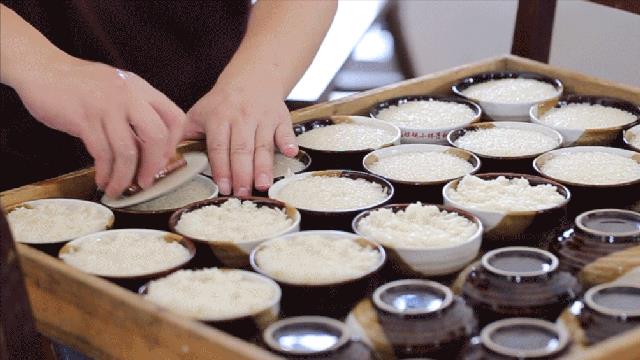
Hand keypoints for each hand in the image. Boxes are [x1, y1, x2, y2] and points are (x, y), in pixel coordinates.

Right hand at [13, 58, 185, 196]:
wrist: (40, 68)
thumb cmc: (79, 84)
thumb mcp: (116, 89)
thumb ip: (135, 111)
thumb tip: (150, 148)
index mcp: (140, 88)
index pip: (174, 117)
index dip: (173, 143)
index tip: (163, 160)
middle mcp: (128, 95)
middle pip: (155, 136)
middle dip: (153, 165)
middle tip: (145, 182)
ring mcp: (106, 106)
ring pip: (127, 150)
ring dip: (124, 176)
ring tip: (118, 189)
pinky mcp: (83, 119)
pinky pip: (102, 153)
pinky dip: (104, 172)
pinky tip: (102, 179)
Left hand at [185, 78, 297, 195]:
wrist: (253, 78)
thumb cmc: (223, 102)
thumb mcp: (198, 113)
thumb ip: (183, 136)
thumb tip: (164, 159)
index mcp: (219, 118)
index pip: (219, 146)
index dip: (221, 167)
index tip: (223, 186)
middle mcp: (241, 118)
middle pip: (241, 149)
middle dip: (242, 173)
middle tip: (242, 193)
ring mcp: (263, 119)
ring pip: (263, 145)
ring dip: (264, 166)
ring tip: (263, 185)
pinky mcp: (281, 118)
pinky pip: (286, 131)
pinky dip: (289, 142)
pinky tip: (291, 153)